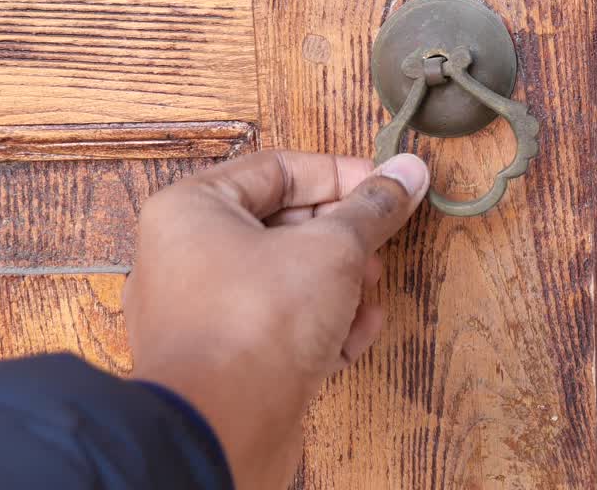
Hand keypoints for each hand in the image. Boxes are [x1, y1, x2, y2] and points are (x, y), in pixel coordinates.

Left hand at [123, 150, 428, 489]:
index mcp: (193, 209)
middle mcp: (186, 255)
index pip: (279, 169)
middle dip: (344, 240)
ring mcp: (203, 311)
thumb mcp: (332, 248)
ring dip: (341, 286)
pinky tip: (353, 337)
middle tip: (381, 248)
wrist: (222, 427)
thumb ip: (373, 208)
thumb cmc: (258, 320)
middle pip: (285, 225)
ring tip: (368, 300)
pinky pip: (280, 323)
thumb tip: (410, 172)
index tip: (390, 188)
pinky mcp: (224, 358)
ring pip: (288, 278)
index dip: (342, 175)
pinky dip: (321, 325)